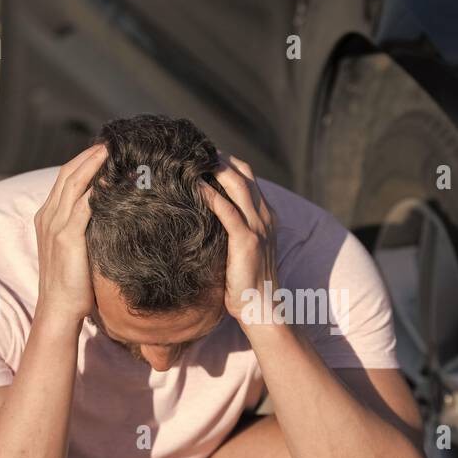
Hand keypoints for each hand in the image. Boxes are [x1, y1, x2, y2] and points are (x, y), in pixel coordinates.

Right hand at [33, 144, 106, 323]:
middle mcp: (48, 216)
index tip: (104, 151)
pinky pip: (82, 207)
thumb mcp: (76, 247)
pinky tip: (110, 181)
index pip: (64, 178)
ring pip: (73, 184)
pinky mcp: (67, 238)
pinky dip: (96, 191)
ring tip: (111, 152)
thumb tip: (109, 211)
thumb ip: (85, 227)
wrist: (58, 308)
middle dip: (89, 156)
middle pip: (67, 174)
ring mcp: (56, 226)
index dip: (83, 162)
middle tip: (110, 143)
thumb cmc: (72, 282)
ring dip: (92, 165)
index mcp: (47, 216)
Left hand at [203, 154, 279, 331]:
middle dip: (219, 158)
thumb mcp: (242, 250)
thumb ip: (231, 231)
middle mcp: (265, 216)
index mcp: (266, 216)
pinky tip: (195, 186)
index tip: (203, 155)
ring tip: (191, 160)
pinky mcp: (247, 240)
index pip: (248, 177)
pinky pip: (227, 210)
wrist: (262, 307)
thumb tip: (204, 220)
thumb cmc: (247, 283)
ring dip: (215, 169)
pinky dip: (211, 195)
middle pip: (244, 173)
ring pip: (237, 184)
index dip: (227, 162)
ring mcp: (258, 227)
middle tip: (193, 150)